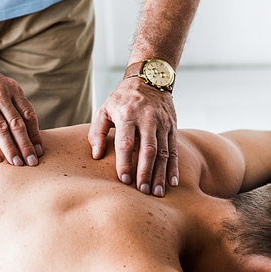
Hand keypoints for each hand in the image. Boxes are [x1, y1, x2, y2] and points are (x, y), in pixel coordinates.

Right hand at [0, 54, 43, 166]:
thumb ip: (8, 103)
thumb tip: (19, 131)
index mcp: (11, 88)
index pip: (29, 114)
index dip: (35, 134)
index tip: (39, 150)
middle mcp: (0, 93)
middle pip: (18, 124)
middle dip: (26, 145)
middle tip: (31, 162)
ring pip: (2, 130)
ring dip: (11, 149)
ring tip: (16, 164)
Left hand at [88, 78, 178, 195]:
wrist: (150, 78)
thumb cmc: (122, 99)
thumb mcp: (105, 109)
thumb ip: (97, 132)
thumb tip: (96, 155)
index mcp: (127, 115)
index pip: (126, 142)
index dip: (125, 162)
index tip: (123, 180)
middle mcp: (147, 119)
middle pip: (147, 150)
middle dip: (145, 173)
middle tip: (142, 192)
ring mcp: (162, 123)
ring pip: (163, 152)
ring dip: (160, 174)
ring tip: (157, 193)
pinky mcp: (173, 126)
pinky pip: (175, 150)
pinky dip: (174, 167)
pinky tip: (172, 183)